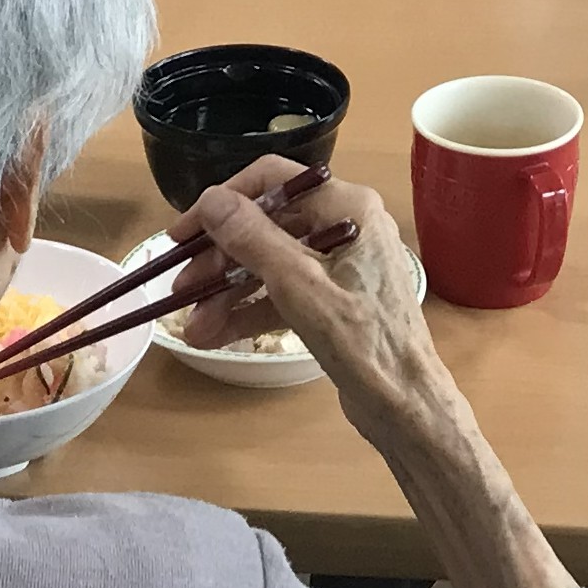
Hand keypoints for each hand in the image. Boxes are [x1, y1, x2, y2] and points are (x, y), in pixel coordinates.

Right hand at [176, 158, 580, 587]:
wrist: (408, 406)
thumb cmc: (363, 343)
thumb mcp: (301, 288)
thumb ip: (255, 240)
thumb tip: (213, 201)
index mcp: (349, 209)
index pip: (273, 181)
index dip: (222, 203)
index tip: (182, 235)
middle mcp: (348, 227)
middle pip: (267, 226)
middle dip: (219, 260)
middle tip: (179, 292)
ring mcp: (343, 266)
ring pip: (271, 265)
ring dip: (228, 293)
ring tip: (192, 328)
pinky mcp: (337, 301)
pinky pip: (284, 294)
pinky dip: (251, 311)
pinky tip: (215, 335)